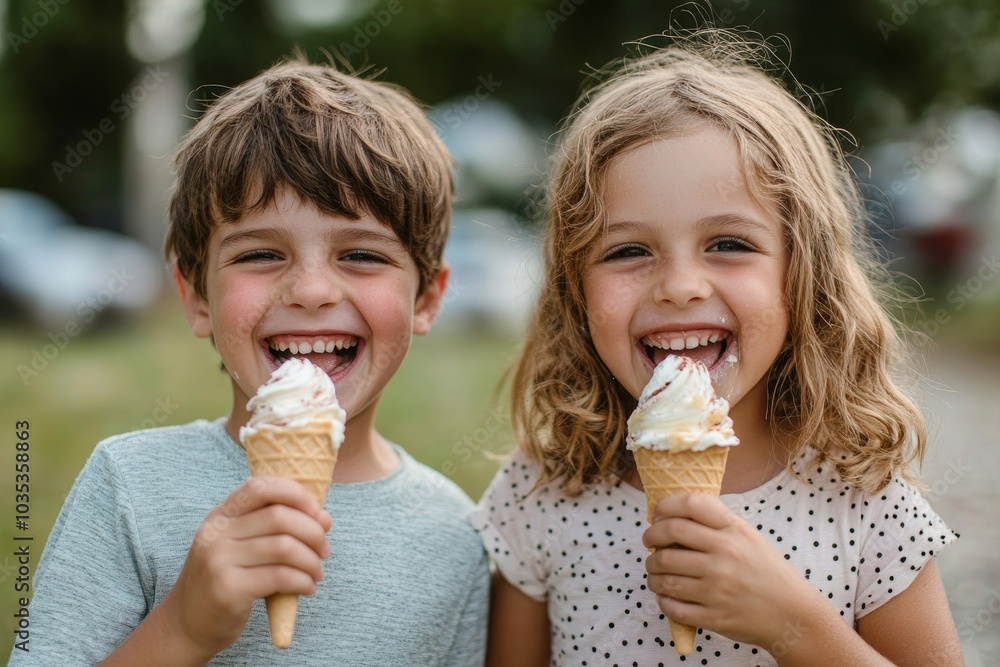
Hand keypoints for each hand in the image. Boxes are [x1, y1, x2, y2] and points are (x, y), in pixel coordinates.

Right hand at [158, 477, 332, 657]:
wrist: (186, 626)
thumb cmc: (226, 581)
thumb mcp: (238, 545)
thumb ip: (272, 528)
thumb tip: (324, 518)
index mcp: (220, 516)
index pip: (261, 486)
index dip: (296, 493)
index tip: (318, 513)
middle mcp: (216, 533)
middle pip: (279, 517)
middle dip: (313, 532)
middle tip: (325, 550)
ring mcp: (218, 560)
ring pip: (284, 547)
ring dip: (311, 560)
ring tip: (317, 573)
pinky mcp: (227, 589)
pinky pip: (279, 576)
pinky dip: (303, 581)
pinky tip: (308, 588)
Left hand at [643, 493, 823, 650]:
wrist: (792, 614)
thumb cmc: (765, 571)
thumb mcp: (748, 537)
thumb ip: (715, 523)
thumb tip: (669, 515)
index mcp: (733, 531)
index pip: (690, 505)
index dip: (665, 506)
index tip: (657, 515)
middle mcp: (725, 555)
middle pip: (669, 535)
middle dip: (651, 537)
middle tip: (649, 543)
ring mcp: (718, 587)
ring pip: (664, 574)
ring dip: (652, 573)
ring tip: (654, 573)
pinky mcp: (714, 617)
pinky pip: (673, 607)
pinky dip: (663, 601)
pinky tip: (666, 596)